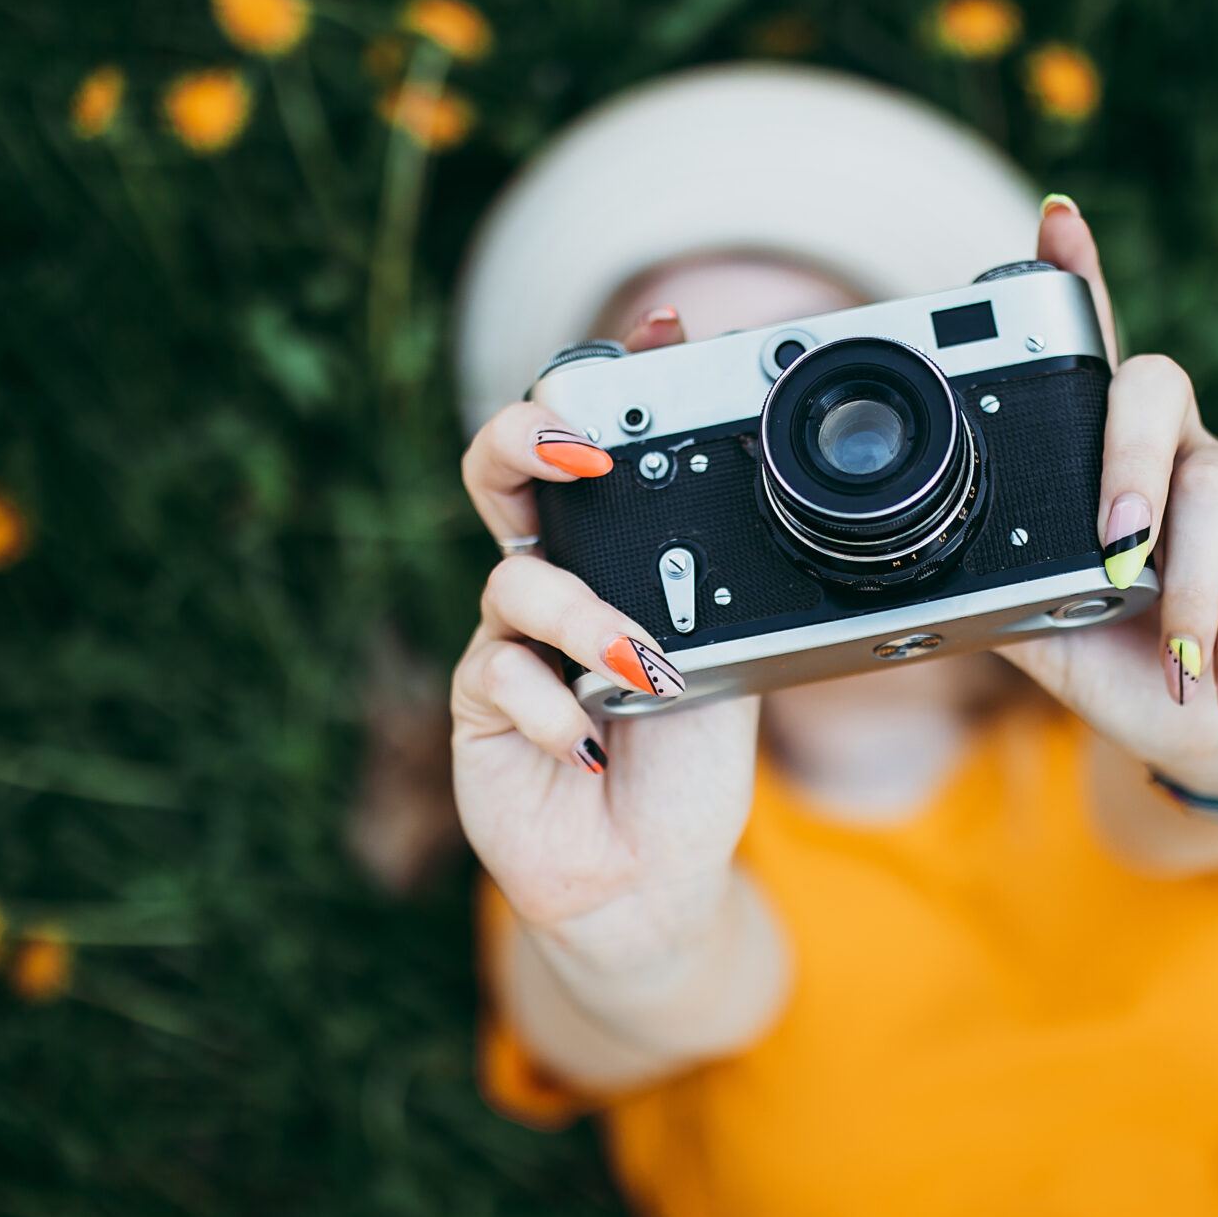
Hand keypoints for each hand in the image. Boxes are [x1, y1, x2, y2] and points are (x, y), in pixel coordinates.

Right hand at [452, 309, 760, 966]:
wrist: (652, 880)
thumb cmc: (687, 771)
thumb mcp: (727, 667)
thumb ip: (715, 594)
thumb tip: (739, 511)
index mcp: (610, 563)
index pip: (588, 454)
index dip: (603, 385)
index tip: (657, 336)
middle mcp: (549, 586)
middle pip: (496, 472)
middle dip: (526, 436)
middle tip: (577, 449)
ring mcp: (506, 643)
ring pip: (516, 579)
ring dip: (585, 620)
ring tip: (641, 671)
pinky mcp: (478, 705)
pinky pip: (498, 671)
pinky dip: (555, 707)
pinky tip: (589, 746)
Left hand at [998, 199, 1217, 798]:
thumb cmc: (1147, 682)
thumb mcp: (1063, 648)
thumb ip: (1016, 597)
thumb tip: (938, 572)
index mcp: (1108, 472)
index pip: (1091, 360)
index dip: (1077, 282)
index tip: (1057, 222)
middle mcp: (1176, 455)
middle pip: (1155, 386)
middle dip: (1129, 459)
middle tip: (1117, 546)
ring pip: (1209, 484)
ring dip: (1190, 584)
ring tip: (1181, 655)